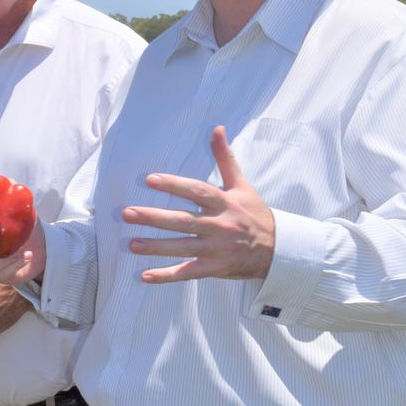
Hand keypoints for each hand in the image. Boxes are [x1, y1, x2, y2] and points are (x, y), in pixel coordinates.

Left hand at [122, 125, 274, 283]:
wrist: (277, 249)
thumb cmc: (255, 214)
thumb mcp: (242, 185)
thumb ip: (225, 158)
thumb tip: (217, 128)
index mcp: (224, 203)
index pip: (196, 191)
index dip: (174, 185)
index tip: (150, 179)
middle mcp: (219, 225)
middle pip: (184, 221)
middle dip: (154, 217)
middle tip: (128, 213)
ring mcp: (216, 249)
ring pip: (182, 248)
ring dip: (156, 247)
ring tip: (131, 244)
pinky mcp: (215, 268)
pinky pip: (188, 272)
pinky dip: (167, 275)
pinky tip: (146, 276)